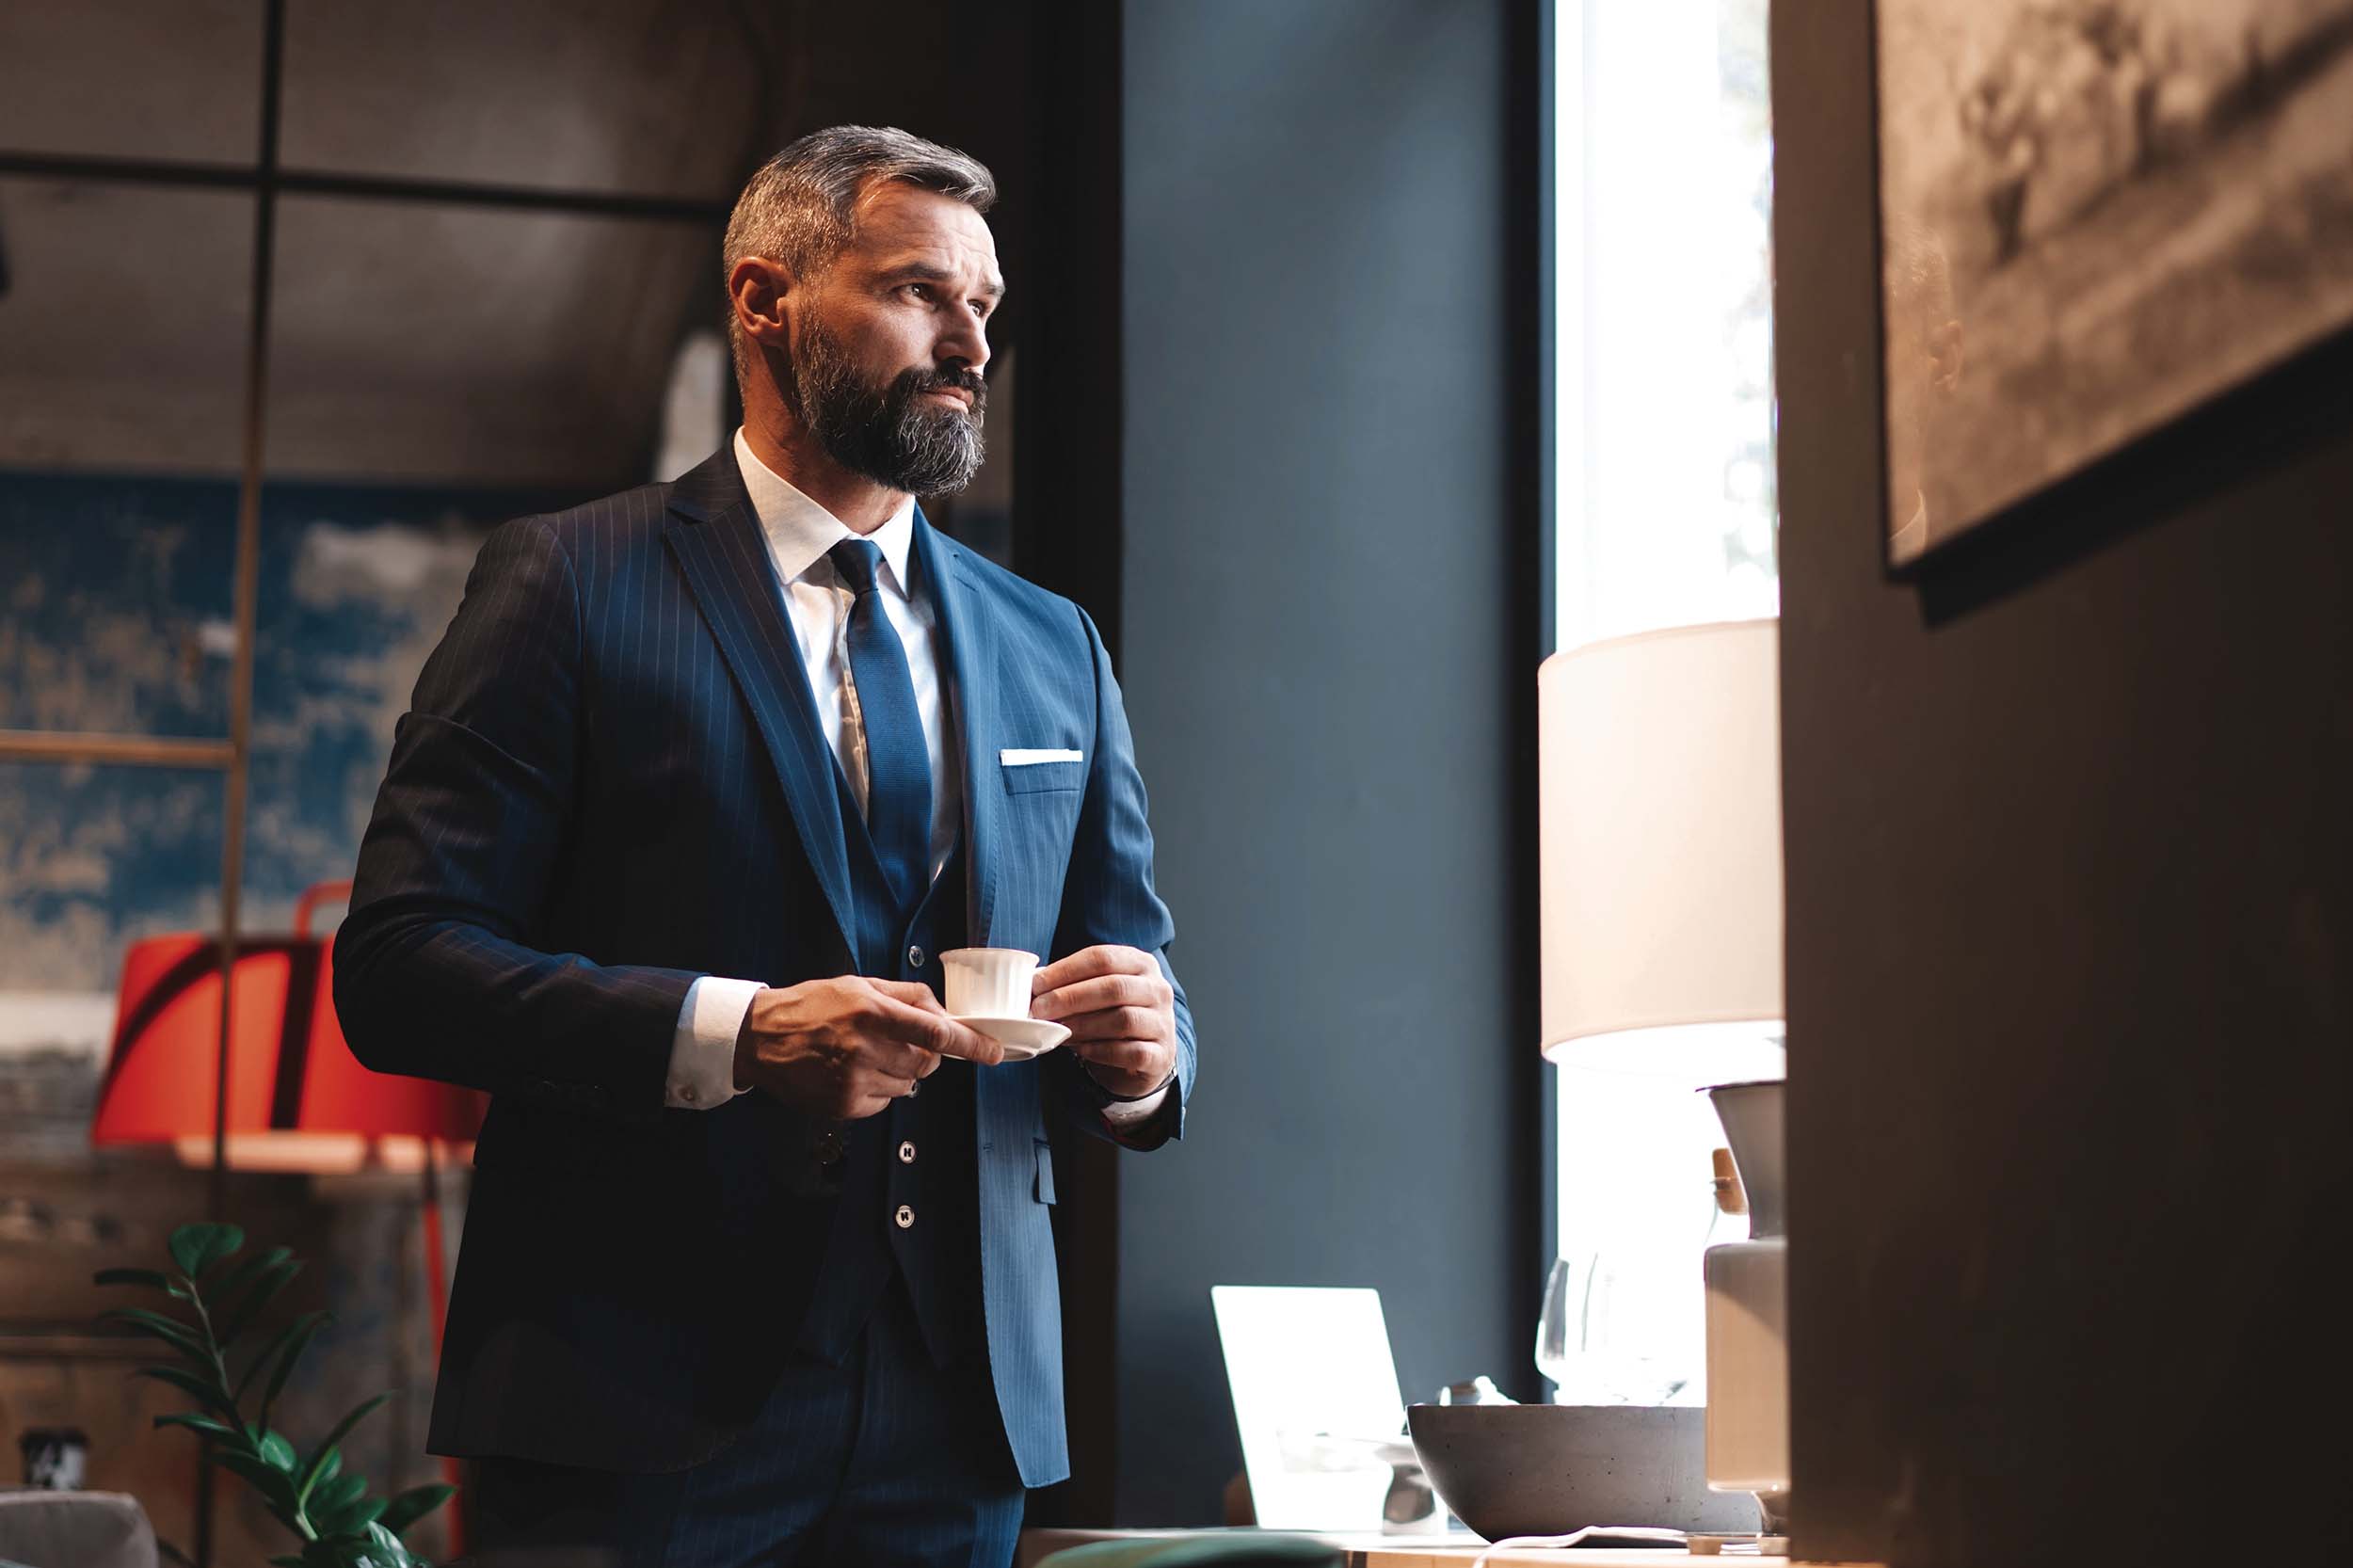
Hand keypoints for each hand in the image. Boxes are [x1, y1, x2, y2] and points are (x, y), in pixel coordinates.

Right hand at [733, 976, 1002, 1118]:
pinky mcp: (845, 1106)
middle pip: (927, 1062)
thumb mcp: (860, 985)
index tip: (994, 1052)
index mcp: (871, 1012)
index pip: (936, 1033)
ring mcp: (854, 1081)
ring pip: (909, 1084)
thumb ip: (907, 995)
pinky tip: (852, 1071)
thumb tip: (944, 1014)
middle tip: (898, 1040)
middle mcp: (865, 1049)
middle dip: (926, 1053)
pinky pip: (886, 1101)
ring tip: (865, 1053)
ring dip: (900, 1070)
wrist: (760, 1038)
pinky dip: (880, 1088)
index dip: (971, 1044)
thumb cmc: (812, 1006)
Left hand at [1031, 945, 1176, 1099]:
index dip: (1066, 970)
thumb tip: (1033, 986)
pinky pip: (1130, 1051)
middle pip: (1113, 987)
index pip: (1103, 958)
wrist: (1145, 1056)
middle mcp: (1158, 989)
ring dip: (1083, 1025)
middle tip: (1039, 1009)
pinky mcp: (1161, 1054)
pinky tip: (1081, 1050)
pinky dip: (1101, 1050)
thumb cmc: (1113, 1016)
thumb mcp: (1098, 992)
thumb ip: (1073, 984)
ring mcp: (1163, 1022)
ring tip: (1057, 1031)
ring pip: (1122, 1019)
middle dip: (1070, 998)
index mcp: (1141, 964)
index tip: (1036, 984)